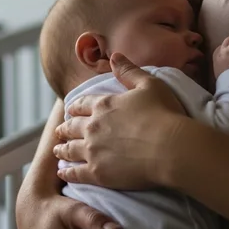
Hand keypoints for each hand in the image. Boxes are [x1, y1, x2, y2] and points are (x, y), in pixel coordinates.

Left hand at [53, 53, 186, 189]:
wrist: (171, 148)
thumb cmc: (164, 114)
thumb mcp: (149, 84)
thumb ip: (129, 71)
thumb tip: (114, 55)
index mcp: (104, 105)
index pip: (82, 104)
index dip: (75, 107)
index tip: (70, 110)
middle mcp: (93, 126)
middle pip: (72, 127)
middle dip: (64, 128)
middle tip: (59, 131)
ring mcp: (93, 150)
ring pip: (69, 149)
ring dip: (61, 149)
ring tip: (57, 151)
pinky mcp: (97, 172)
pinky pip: (75, 173)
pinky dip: (67, 173)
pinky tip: (62, 173)